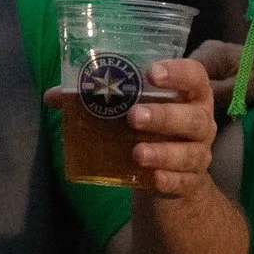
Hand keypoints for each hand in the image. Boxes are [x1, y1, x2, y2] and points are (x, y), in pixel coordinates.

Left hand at [45, 57, 217, 196]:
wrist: (167, 174)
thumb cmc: (147, 129)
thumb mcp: (127, 111)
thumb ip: (95, 100)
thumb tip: (52, 96)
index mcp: (188, 96)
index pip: (195, 76)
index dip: (179, 72)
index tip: (152, 71)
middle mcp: (200, 122)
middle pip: (194, 117)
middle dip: (164, 116)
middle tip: (133, 117)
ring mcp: (198, 153)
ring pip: (190, 152)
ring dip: (163, 152)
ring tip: (137, 153)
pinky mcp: (190, 181)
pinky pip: (184, 181)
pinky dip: (170, 180)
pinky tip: (154, 179)